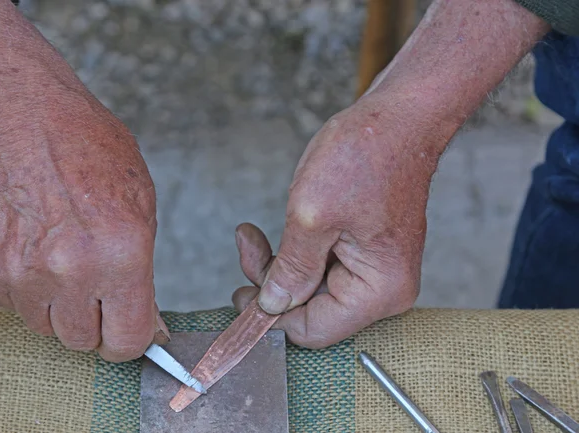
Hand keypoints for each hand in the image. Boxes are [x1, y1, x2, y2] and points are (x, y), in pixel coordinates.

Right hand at [0, 2, 166, 361]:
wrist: (21, 111)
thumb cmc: (88, 147)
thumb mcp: (140, 203)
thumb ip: (142, 273)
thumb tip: (147, 323)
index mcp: (121, 253)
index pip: (127, 341)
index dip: (131, 340)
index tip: (129, 329)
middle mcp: (70, 270)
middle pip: (82, 342)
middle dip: (95, 322)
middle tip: (98, 290)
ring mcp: (21, 271)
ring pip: (45, 327)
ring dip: (60, 307)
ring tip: (65, 262)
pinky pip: (14, 304)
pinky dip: (29, 289)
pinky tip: (37, 249)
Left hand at [231, 0, 548, 348]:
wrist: (398, 119)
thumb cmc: (366, 155)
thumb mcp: (311, 215)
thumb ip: (291, 269)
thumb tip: (272, 305)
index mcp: (379, 290)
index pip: (313, 329)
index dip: (271, 316)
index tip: (241, 293)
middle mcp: (384, 289)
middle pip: (312, 310)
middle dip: (273, 282)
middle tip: (247, 246)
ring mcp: (378, 271)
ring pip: (313, 289)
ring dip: (281, 265)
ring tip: (252, 235)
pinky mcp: (369, 254)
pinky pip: (325, 268)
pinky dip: (298, 253)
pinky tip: (278, 232)